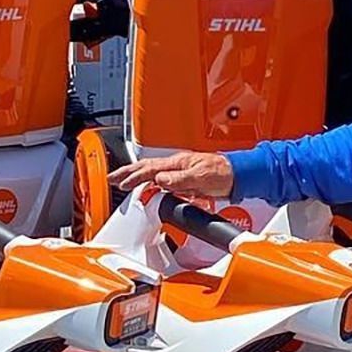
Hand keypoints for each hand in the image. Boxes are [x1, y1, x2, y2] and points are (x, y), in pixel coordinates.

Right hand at [107, 152, 234, 199]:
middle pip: (147, 168)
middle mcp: (177, 166)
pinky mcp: (186, 180)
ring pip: (153, 174)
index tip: (120, 182)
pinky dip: (150, 184)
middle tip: (112, 179)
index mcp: (178, 162)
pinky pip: (162, 181)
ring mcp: (180, 172)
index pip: (150, 169)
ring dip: (137, 178)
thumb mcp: (200, 177)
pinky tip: (148, 189)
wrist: (239, 175)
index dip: (133, 176)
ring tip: (124, 183)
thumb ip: (179, 180)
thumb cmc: (224, 173)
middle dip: (128, 173)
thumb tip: (160, 181)